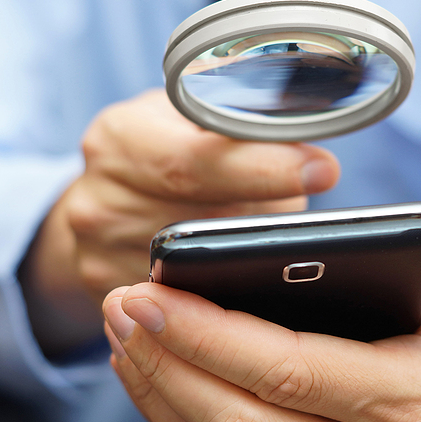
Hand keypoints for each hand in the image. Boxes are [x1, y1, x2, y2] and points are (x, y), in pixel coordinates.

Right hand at [18, 89, 339, 354]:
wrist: (99, 203)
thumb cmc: (161, 153)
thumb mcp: (188, 119)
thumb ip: (237, 130)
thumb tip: (308, 157)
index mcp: (120, 139)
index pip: (196, 163)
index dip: (262, 169)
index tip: (321, 171)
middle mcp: (98, 200)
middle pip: (205, 221)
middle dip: (265, 214)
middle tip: (312, 208)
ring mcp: (100, 256)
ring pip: (201, 267)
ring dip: (246, 253)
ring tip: (267, 232)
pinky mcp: (109, 297)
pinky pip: (185, 302)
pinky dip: (224, 285)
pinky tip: (245, 270)